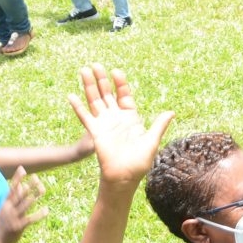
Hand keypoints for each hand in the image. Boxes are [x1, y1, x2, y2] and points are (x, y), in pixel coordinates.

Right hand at [0, 168, 46, 242]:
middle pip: (20, 195)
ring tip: (42, 189)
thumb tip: (20, 185)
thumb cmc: (0, 226)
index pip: (12, 189)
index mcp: (5, 205)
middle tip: (36, 177)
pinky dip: (39, 214)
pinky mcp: (19, 227)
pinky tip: (46, 210)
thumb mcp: (3, 210)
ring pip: (25, 205)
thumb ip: (12, 199)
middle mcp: (9, 210)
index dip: (17, 178)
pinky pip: (30, 219)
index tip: (22, 169)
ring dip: (34, 197)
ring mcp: (14, 218)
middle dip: (28, 186)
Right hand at [68, 64, 174, 186]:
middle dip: (102, 79)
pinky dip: (78, 107)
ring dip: (89, 86)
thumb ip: (159, 125)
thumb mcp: (151, 141)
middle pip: (107, 94)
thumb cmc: (139, 162)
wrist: (124, 177)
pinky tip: (71, 95)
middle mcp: (116, 118)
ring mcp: (104, 124)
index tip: (116, 72)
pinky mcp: (95, 132)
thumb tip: (171, 112)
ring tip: (83, 71)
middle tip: (95, 64)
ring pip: (95, 100)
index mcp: (130, 118)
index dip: (120, 83)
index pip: (124, 95)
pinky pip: (85, 117)